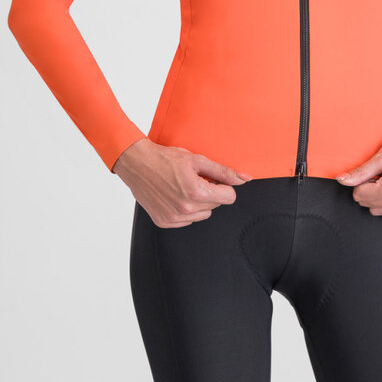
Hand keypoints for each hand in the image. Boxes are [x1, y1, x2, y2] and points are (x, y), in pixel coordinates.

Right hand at [113, 138, 252, 227]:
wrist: (137, 164)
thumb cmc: (166, 159)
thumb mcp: (198, 160)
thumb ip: (223, 171)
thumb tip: (245, 179)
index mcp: (197, 193)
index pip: (229, 197)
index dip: (223, 186)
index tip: (212, 178)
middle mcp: (186, 209)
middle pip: (216, 206)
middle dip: (210, 193)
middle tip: (194, 179)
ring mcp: (174, 218)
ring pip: (203, 215)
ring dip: (199, 203)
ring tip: (183, 186)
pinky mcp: (164, 222)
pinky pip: (187, 221)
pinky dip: (185, 210)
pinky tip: (174, 195)